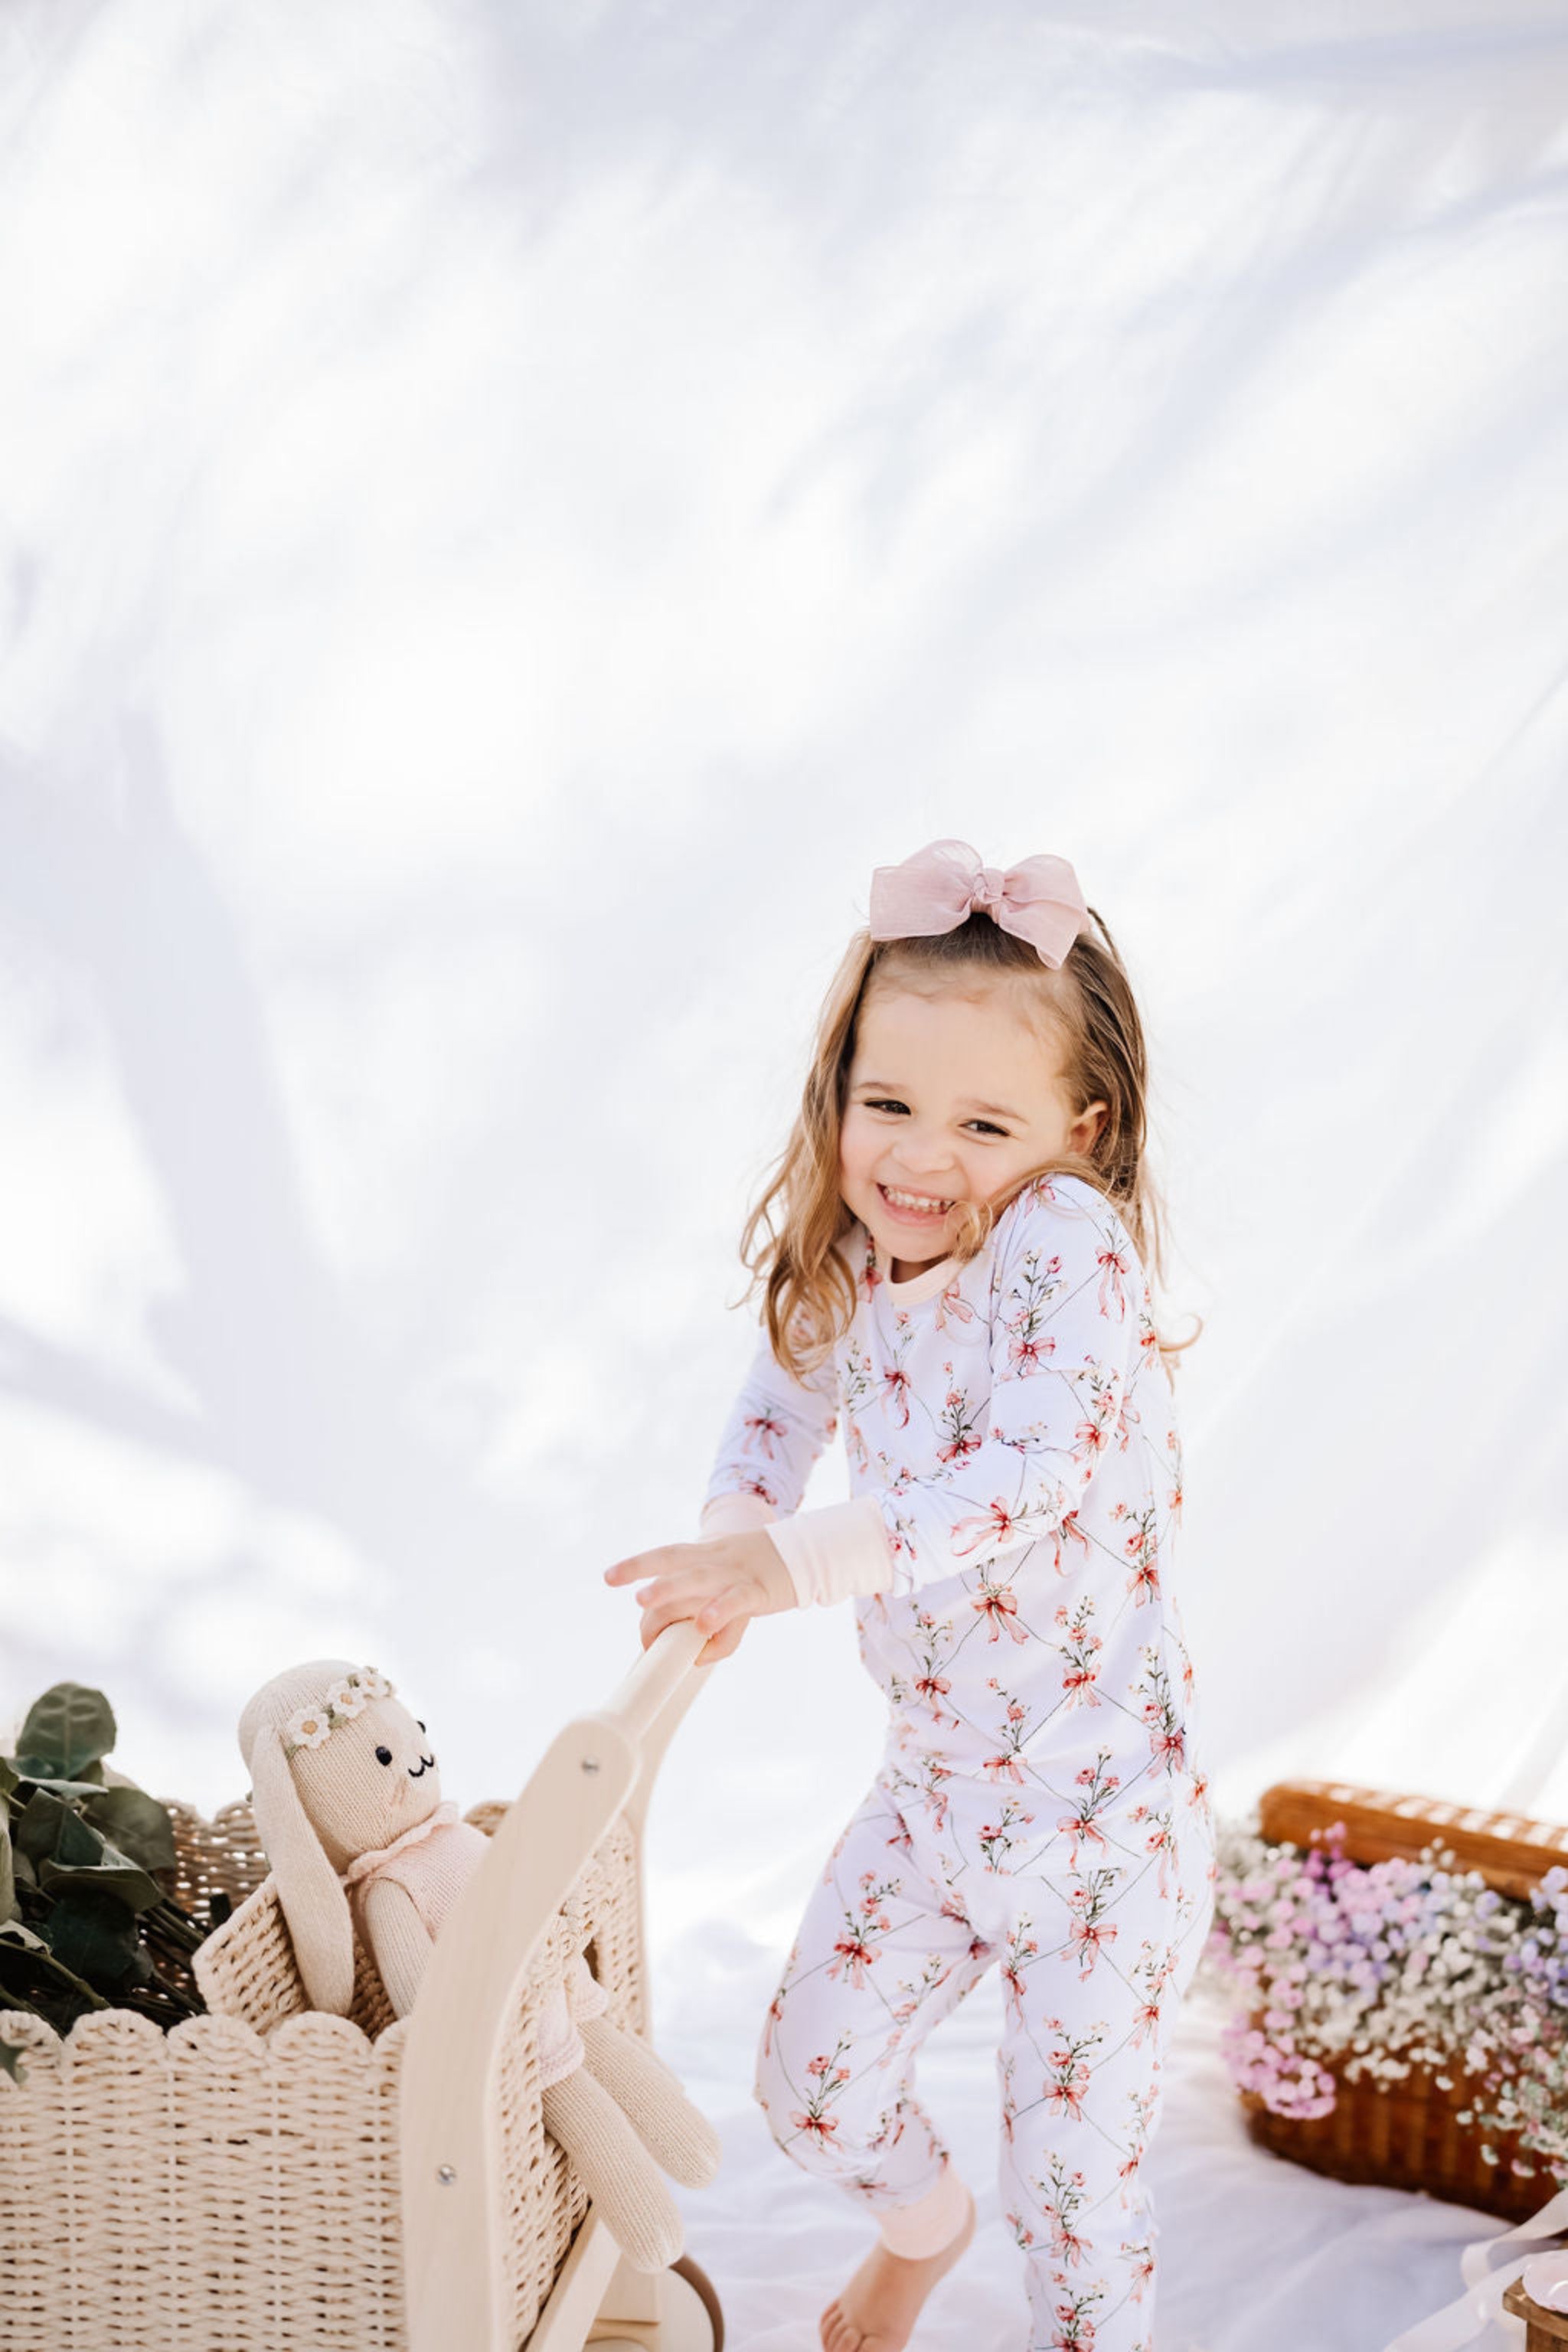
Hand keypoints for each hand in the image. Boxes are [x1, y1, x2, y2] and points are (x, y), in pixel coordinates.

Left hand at [603, 1529, 795, 1663]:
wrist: (804, 1552)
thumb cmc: (756, 1574)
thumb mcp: (726, 1581)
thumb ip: (704, 1610)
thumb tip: (691, 1653)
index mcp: (704, 1555)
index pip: (666, 1554)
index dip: (637, 1564)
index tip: (609, 1577)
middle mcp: (714, 1560)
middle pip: (675, 1563)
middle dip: (648, 1576)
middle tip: (633, 1598)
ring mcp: (734, 1574)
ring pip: (698, 1578)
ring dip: (670, 1590)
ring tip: (645, 1603)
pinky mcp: (758, 1590)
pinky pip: (735, 1600)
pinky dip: (718, 1611)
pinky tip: (702, 1625)